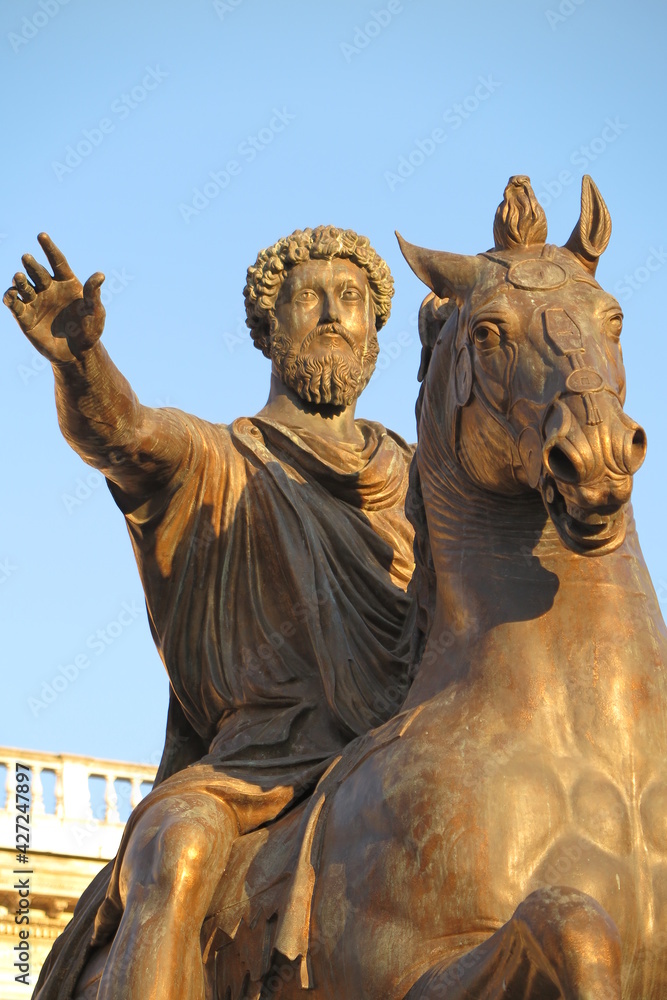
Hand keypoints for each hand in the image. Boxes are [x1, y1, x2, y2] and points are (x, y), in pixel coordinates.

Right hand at [3, 233, 105, 362]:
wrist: (78, 353)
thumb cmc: (89, 330)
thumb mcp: (95, 312)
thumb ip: (94, 294)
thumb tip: (100, 275)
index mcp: (66, 282)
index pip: (56, 261)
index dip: (49, 248)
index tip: (41, 235)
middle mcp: (48, 288)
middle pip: (37, 271)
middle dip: (31, 264)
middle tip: (27, 258)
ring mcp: (35, 301)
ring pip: (23, 285)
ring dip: (20, 280)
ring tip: (20, 277)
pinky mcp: (25, 317)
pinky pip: (13, 304)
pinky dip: (9, 297)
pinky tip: (11, 294)